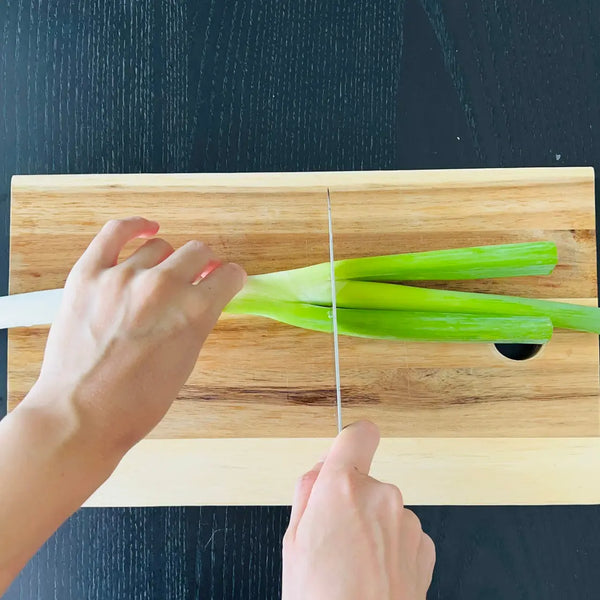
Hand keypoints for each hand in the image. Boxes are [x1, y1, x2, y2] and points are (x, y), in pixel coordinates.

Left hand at [34, 216, 245, 453]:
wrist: (81, 414)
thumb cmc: (138, 402)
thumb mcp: (186, 361)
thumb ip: (197, 321)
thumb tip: (201, 298)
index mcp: (195, 311)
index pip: (227, 275)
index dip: (229, 279)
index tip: (225, 280)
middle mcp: (163, 286)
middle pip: (198, 252)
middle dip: (204, 265)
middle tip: (197, 278)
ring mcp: (123, 276)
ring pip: (159, 246)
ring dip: (167, 260)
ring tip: (160, 277)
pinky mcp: (88, 274)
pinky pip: (115, 232)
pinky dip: (134, 226)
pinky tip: (145, 228)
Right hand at [282, 421, 434, 599]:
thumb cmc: (320, 599)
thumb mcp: (293, 542)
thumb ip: (307, 493)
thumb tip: (319, 469)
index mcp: (342, 488)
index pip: (357, 435)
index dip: (351, 440)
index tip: (348, 448)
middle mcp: (381, 496)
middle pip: (364, 481)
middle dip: (350, 501)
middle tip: (334, 539)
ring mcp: (407, 522)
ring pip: (383, 509)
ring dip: (372, 527)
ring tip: (353, 565)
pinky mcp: (424, 547)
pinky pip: (402, 533)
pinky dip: (391, 547)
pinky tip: (375, 574)